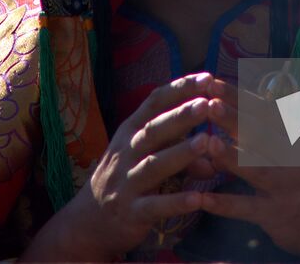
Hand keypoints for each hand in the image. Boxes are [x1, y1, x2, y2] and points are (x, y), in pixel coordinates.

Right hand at [21, 72, 227, 261]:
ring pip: (154, 165)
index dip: (180, 89)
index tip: (207, 78)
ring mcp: (126, 183)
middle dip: (181, 116)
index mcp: (130, 131)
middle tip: (207, 104)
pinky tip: (197, 199)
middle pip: (154, 130)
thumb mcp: (145, 158)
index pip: (154, 103)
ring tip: (206, 143)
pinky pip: (154, 206)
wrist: (86, 222)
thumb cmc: (123, 180)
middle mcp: (126, 152)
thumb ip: (178, 152)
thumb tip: (213, 157)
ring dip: (181, 153)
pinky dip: (175, 202)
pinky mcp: (130, 212)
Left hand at [200, 96, 299, 263]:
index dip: (240, 97)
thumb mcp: (296, 148)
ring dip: (231, 157)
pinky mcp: (275, 215)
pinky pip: (246, 208)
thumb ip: (262, 133)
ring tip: (207, 143)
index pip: (265, 112)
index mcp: (295, 136)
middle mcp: (293, 159)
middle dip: (235, 120)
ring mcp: (284, 187)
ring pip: (256, 169)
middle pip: (261, 136)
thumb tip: (227, 117)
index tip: (214, 83)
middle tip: (210, 104)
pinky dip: (224, 204)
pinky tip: (201, 198)